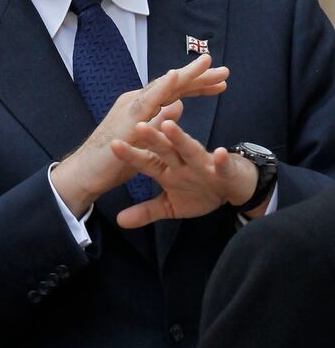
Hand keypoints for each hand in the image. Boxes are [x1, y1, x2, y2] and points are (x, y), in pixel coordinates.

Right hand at [51, 55, 228, 216]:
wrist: (84, 174)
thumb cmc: (112, 161)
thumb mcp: (144, 142)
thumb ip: (160, 122)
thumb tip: (179, 105)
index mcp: (142, 108)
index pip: (175, 94)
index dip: (197, 87)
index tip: (221, 83)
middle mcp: (137, 102)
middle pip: (173, 86)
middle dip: (199, 77)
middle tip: (225, 70)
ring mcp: (131, 107)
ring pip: (163, 86)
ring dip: (186, 75)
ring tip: (207, 63)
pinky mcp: (126, 118)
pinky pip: (147, 100)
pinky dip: (162, 87)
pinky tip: (176, 76)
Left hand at [109, 119, 267, 227]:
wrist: (233, 188)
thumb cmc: (200, 192)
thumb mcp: (170, 206)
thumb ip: (146, 211)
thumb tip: (119, 221)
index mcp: (167, 170)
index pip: (146, 161)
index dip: (131, 154)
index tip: (113, 145)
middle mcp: (182, 163)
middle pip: (165, 150)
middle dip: (152, 138)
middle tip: (138, 125)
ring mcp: (203, 164)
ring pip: (190, 149)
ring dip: (181, 139)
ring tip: (169, 126)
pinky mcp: (224, 170)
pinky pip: (222, 165)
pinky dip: (221, 160)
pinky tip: (218, 153)